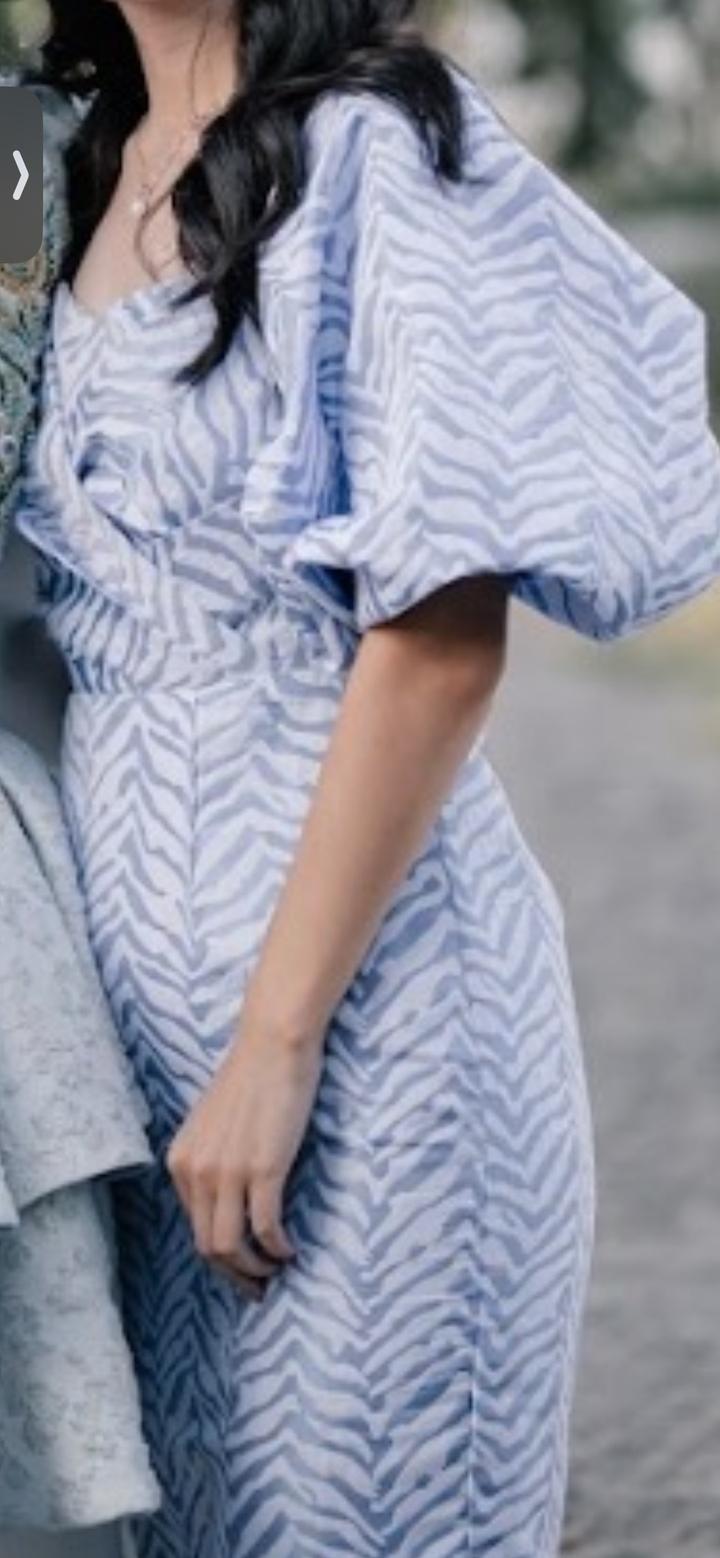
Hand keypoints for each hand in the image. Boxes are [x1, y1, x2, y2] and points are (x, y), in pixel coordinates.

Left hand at [165, 1020, 323, 1300]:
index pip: (193, 1228)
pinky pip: (265, 1227)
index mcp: (181, 1161)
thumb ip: (213, 1160)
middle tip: (260, 1289)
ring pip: (230, 1246)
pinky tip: (290, 1251)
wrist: (273, 1043)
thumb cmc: (252, 1078)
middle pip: (208, 1246)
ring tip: (276, 1272)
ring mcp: (227, 1171)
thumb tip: (229, 1200)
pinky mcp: (262, 1168)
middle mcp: (195, 1170)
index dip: (218, 1258)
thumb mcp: (214, 1124)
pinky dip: (277, 1249)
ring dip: (254, 1270)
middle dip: (234, 1276)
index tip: (241, 1269)